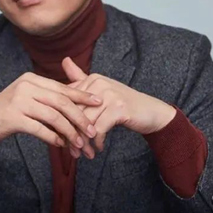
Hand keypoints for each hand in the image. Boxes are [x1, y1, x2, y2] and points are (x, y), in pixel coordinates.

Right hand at [0, 72, 101, 150]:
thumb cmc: (8, 112)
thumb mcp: (27, 98)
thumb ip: (47, 97)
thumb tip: (76, 103)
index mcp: (31, 79)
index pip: (62, 88)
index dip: (82, 96)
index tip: (99, 102)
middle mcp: (25, 86)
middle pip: (61, 102)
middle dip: (80, 117)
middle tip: (92, 130)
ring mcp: (18, 101)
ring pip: (53, 116)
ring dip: (69, 131)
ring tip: (79, 143)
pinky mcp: (12, 117)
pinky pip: (40, 129)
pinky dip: (53, 138)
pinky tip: (61, 145)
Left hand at [61, 57, 176, 158]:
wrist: (151, 112)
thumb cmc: (122, 103)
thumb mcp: (101, 90)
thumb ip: (81, 77)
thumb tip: (64, 59)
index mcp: (92, 79)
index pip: (68, 102)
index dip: (63, 121)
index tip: (62, 137)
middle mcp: (99, 84)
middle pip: (75, 113)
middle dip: (72, 135)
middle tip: (71, 150)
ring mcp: (109, 95)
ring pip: (86, 123)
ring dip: (83, 142)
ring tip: (83, 153)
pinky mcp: (118, 108)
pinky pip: (99, 129)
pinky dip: (97, 141)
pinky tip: (98, 148)